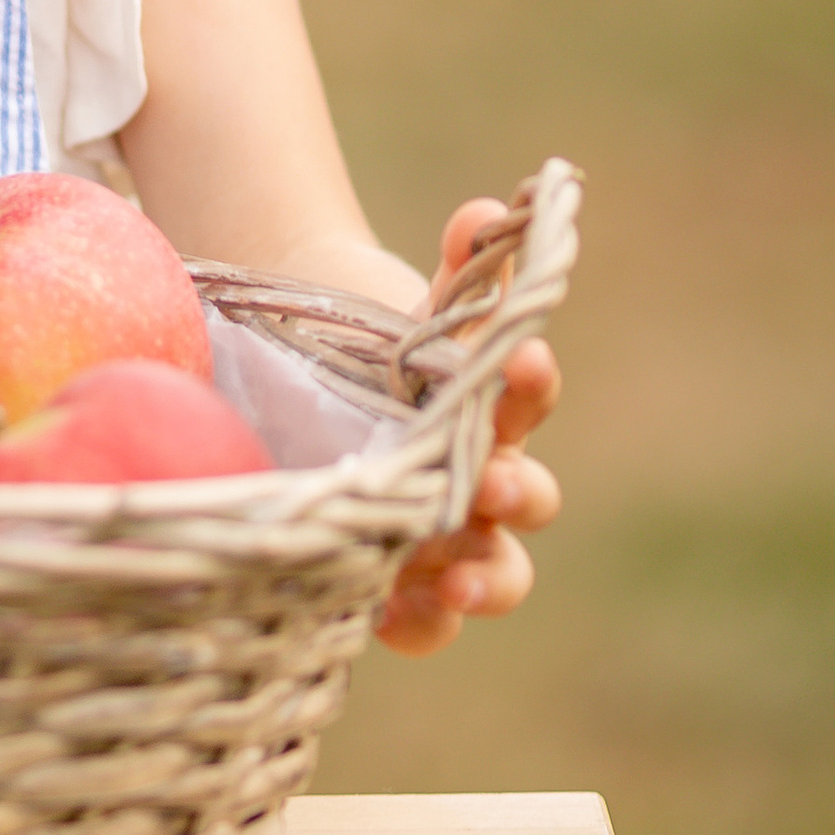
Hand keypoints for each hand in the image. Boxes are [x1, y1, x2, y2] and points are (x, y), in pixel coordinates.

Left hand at [375, 196, 561, 656]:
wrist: (306, 374)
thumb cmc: (374, 337)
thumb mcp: (410, 300)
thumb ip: (460, 263)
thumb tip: (491, 212)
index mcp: (495, 405)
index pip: (528, 397)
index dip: (528, 384)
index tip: (522, 358)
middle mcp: (482, 474)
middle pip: (527, 498)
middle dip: (518, 491)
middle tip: (495, 479)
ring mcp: (441, 531)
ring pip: (490, 573)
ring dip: (486, 581)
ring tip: (459, 585)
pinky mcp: (392, 575)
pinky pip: (418, 620)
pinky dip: (416, 623)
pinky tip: (389, 615)